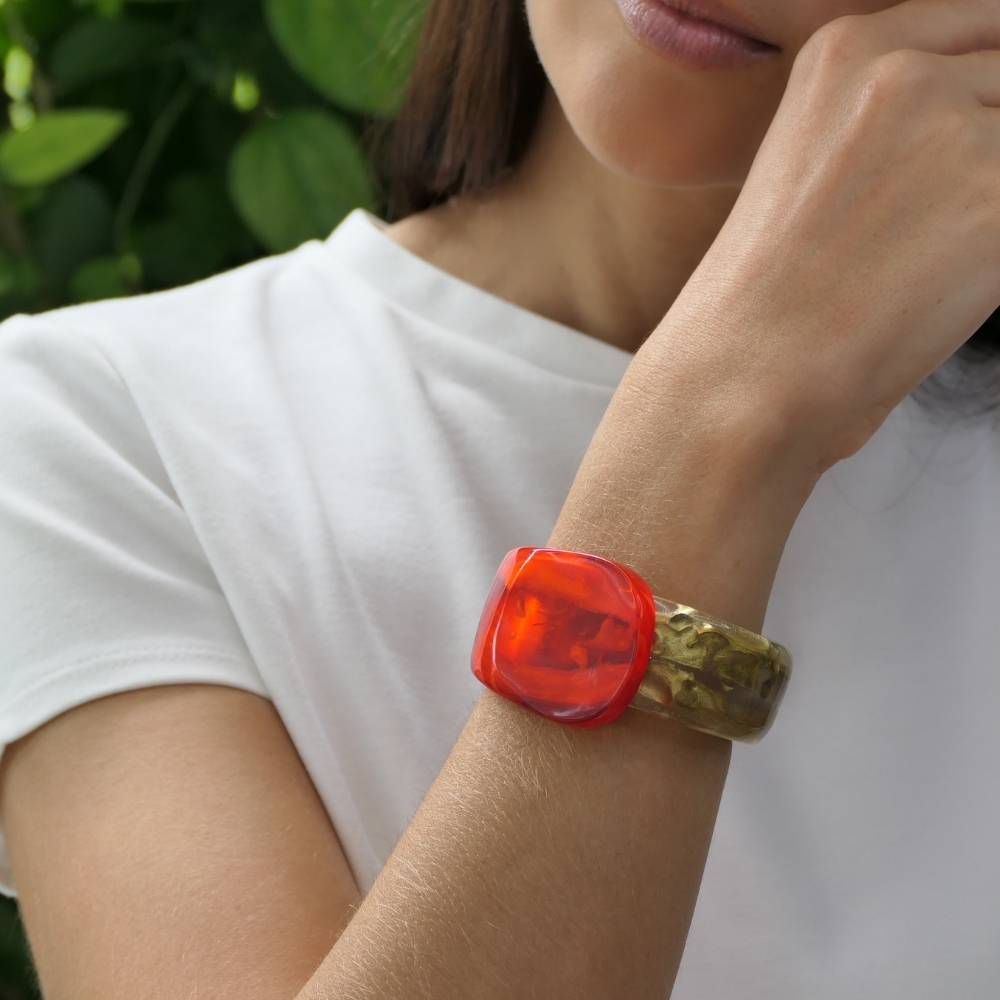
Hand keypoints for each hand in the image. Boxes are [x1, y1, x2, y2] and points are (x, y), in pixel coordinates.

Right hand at [652, 0, 999, 475]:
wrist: (744, 374)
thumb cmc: (769, 299)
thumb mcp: (812, 164)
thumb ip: (902, 115)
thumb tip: (982, 127)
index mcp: (846, 48)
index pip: (988, 25)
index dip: (987, 96)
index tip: (967, 156)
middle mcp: (902, 70)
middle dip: (989, 158)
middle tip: (930, 227)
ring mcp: (952, 131)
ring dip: (992, 204)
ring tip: (926, 262)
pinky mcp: (997, 200)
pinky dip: (999, 257)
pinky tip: (943, 290)